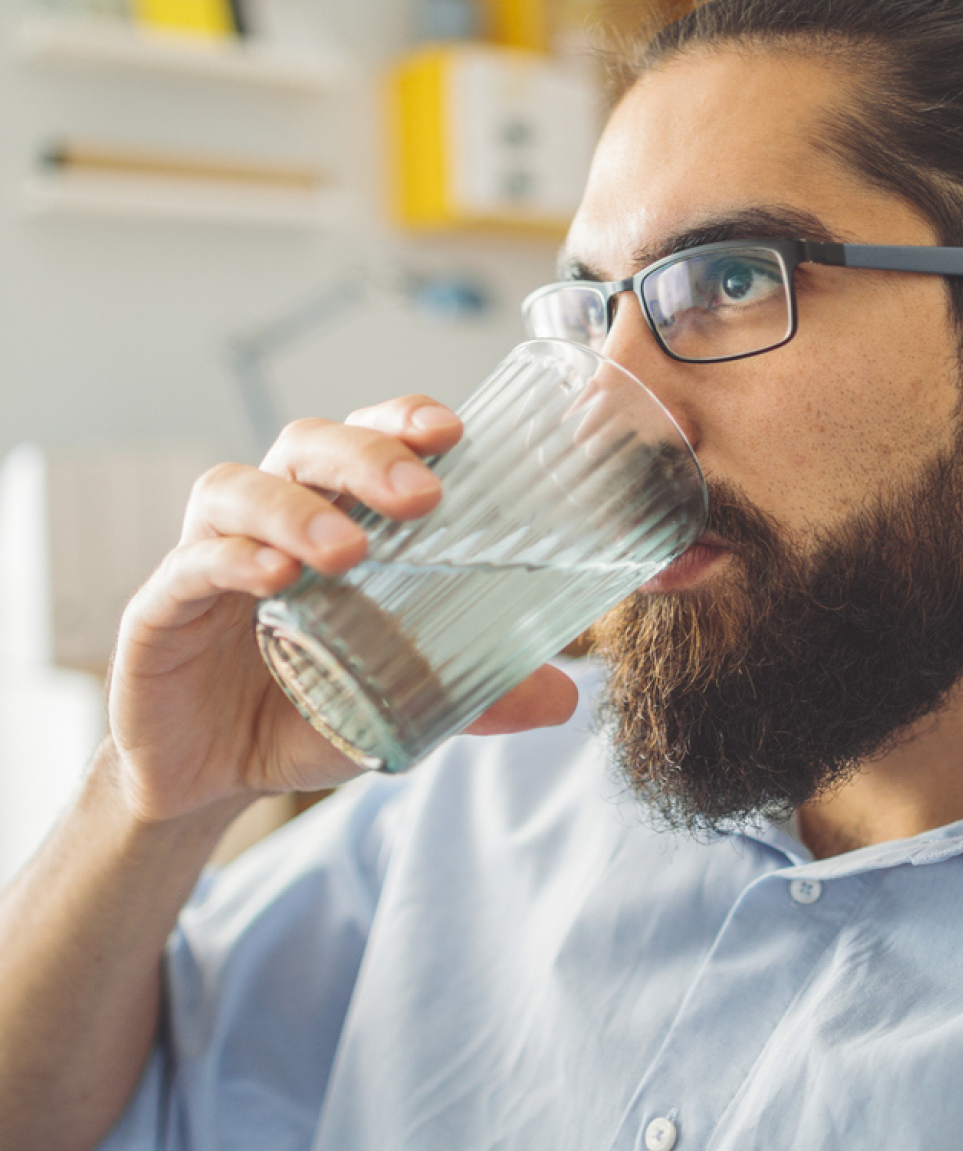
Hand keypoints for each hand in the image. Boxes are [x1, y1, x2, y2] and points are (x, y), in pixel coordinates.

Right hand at [107, 396, 579, 825]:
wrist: (214, 777)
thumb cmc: (306, 708)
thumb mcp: (400, 701)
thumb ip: (474, 694)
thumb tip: (565, 697)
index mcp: (331, 518)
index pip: (365, 441)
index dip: (403, 421)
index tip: (453, 431)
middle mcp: (270, 519)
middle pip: (306, 445)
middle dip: (364, 455)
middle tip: (421, 495)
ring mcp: (208, 557)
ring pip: (237, 489)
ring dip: (296, 508)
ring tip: (349, 550)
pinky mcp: (160, 608)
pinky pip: (190, 565)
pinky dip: (232, 561)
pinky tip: (273, 578)